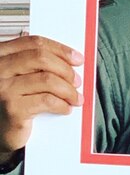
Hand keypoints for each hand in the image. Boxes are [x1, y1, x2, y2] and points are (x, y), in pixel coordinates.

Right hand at [0, 35, 82, 158]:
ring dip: (68, 90)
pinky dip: (62, 104)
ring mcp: (3, 88)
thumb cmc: (13, 102)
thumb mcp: (21, 78)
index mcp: (1, 56)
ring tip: (75, 98)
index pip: (33, 43)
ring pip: (47, 79)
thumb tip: (71, 61)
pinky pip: (47, 100)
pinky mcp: (12, 108)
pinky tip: (65, 108)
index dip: (60, 49)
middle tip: (77, 81)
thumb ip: (37, 65)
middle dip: (66, 69)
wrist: (1, 131)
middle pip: (41, 58)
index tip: (77, 58)